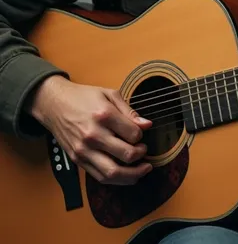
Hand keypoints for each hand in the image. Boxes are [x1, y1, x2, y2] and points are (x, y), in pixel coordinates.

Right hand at [27, 75, 152, 184]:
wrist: (55, 105)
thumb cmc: (83, 97)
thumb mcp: (109, 94)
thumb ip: (129, 111)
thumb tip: (147, 125)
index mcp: (104, 115)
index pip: (133, 134)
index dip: (142, 135)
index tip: (141, 132)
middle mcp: (94, 135)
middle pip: (126, 155)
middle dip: (141, 155)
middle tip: (144, 150)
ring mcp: (84, 150)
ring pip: (113, 172)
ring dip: (133, 175)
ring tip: (143, 169)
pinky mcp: (78, 160)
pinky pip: (100, 177)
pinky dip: (116, 180)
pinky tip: (126, 174)